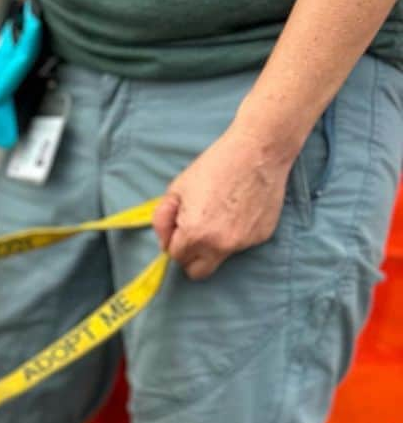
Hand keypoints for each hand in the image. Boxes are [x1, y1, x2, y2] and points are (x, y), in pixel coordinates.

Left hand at [152, 122, 296, 280]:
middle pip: (197, 272)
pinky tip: (239, 210)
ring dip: (213, 245)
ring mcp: (242, 243)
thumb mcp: (177, 189)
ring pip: (219, 258)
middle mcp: (219, 245)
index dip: (175, 242)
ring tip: (219, 214)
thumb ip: (162, 220)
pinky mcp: (261, 237)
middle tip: (194, 236)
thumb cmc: (215, 165)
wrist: (259, 150)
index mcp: (195, 234)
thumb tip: (164, 242)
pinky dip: (235, 234)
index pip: (176, 257)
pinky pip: (240, 245)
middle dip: (191, 258)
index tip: (179, 229)